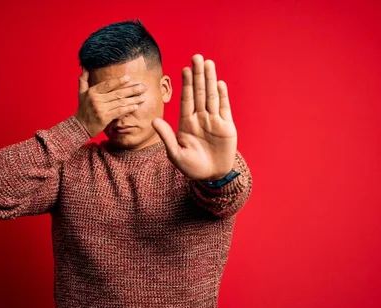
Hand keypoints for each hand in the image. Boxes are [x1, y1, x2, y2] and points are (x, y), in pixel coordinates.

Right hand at [74, 69, 146, 137]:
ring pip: (120, 102)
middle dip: (131, 90)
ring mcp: (100, 109)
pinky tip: (136, 106)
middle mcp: (96, 99)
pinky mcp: (104, 118)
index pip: (108, 84)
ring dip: (133, 99)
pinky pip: (119, 112)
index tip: (129, 78)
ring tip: (143, 97)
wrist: (80, 127)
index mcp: (92, 92)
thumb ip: (83, 80)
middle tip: (143, 87)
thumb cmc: (83, 109)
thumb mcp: (81, 93)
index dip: (119, 81)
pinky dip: (128, 109)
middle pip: (117, 93)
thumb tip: (85, 67)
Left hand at [152, 54, 237, 180]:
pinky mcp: (226, 126)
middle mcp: (200, 118)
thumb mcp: (176, 154)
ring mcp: (214, 121)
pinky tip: (219, 83)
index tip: (184, 69)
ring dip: (210, 80)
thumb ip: (166, 137)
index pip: (186, 99)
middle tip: (197, 57)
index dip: (186, 84)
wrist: (211, 176)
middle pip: (199, 92)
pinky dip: (222, 96)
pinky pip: (224, 108)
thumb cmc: (191, 167)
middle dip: (198, 75)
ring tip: (209, 63)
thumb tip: (154, 120)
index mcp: (186, 123)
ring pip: (211, 96)